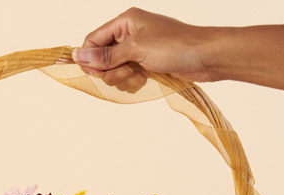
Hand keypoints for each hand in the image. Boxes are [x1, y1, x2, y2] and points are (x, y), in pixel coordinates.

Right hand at [73, 7, 212, 91]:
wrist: (205, 57)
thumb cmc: (174, 46)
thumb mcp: (135, 50)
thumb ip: (105, 56)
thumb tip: (78, 56)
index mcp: (125, 22)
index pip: (94, 40)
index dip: (91, 58)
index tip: (96, 73)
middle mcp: (129, 35)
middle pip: (102, 59)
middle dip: (111, 70)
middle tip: (127, 71)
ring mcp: (138, 51)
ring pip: (114, 71)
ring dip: (123, 78)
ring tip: (139, 75)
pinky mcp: (146, 65)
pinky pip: (128, 77)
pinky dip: (132, 82)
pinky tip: (144, 80)